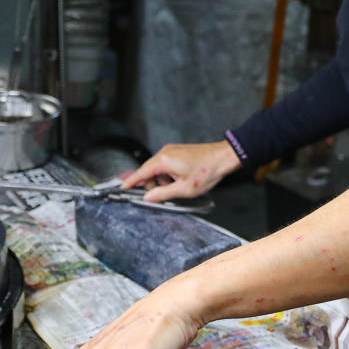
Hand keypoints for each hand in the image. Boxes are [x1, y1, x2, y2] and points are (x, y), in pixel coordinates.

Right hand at [120, 141, 239, 202]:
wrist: (225, 156)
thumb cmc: (207, 172)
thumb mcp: (185, 189)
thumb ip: (163, 194)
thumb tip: (148, 197)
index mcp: (163, 161)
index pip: (140, 173)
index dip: (131, 183)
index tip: (123, 189)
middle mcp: (164, 153)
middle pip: (147, 171)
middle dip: (151, 184)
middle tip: (161, 195)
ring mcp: (170, 150)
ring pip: (157, 168)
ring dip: (161, 179)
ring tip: (176, 187)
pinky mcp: (176, 150)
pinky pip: (164, 163)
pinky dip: (167, 173)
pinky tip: (179, 179)